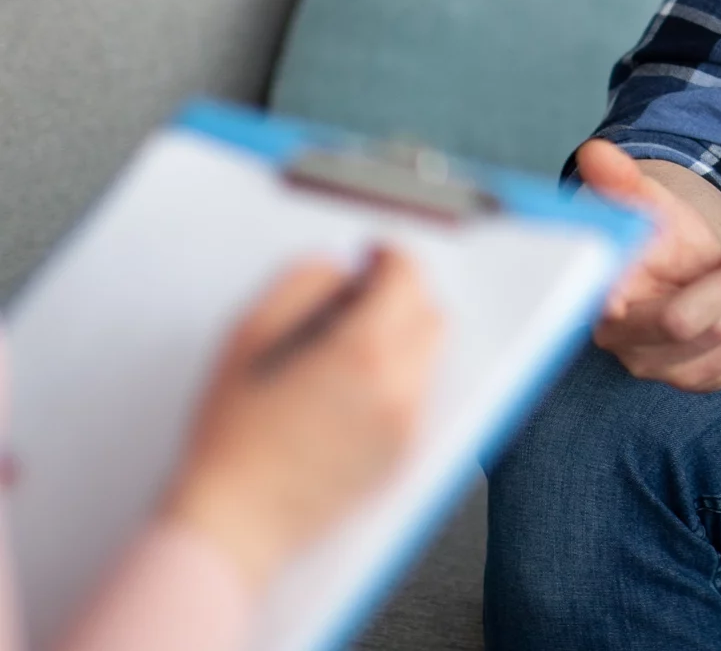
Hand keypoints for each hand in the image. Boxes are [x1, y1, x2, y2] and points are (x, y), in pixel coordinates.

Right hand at [162, 247, 442, 590]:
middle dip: (401, 295)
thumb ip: (301, 283)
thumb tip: (342, 269)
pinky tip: (349, 391)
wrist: (236, 524)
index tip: (373, 254)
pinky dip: (398, 379)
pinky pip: (419, 396)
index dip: (390, 256)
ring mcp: (408, 425)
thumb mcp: (247, 338)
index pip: (407, 278)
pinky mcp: (406, 456)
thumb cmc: (231, 440)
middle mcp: (399, 388)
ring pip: (429, 356)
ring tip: (347, 349)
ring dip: (402, 337)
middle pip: (430, 314)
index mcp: (364, 353)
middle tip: (359, 299)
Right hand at [578, 139, 720, 391]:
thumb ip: (620, 180)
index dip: (613, 297)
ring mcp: (654, 366)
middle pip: (680, 322)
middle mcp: (619, 339)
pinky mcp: (693, 380)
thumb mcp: (642, 201)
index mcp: (597, 292)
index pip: (604, 301)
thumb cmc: (655, 234)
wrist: (680, 266)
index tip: (627, 291)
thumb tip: (596, 152)